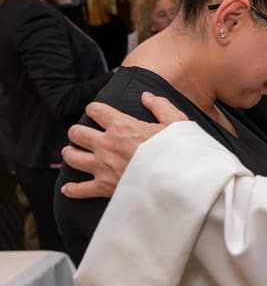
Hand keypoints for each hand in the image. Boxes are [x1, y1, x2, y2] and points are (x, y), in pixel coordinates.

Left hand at [60, 92, 186, 198]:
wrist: (177, 179)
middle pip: (76, 133)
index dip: (94, 109)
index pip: (95, 110)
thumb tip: (146, 96)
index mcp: (122, 125)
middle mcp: (107, 144)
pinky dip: (73, 189)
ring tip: (74, 152)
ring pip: (72, 157)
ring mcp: (103, 166)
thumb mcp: (175, 121)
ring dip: (71, 153)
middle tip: (82, 134)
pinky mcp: (104, 186)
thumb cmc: (177, 151)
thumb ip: (159, 105)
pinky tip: (69, 188)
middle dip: (77, 132)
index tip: (96, 112)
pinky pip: (80, 189)